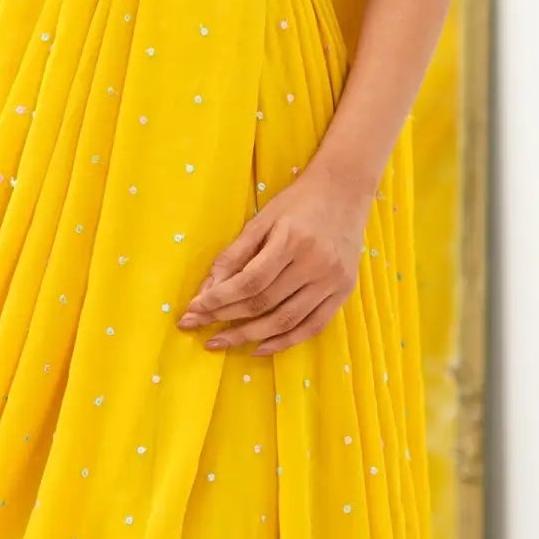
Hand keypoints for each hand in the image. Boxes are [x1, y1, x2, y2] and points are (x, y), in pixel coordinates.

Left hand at [177, 166, 371, 357]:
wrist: (345, 191)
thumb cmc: (298, 202)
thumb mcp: (262, 219)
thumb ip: (235, 254)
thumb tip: (207, 289)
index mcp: (292, 240)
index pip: (249, 281)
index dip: (218, 299)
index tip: (193, 310)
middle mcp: (315, 263)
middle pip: (264, 303)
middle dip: (226, 319)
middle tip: (197, 328)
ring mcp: (332, 281)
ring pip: (286, 320)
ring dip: (249, 336)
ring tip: (221, 342)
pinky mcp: (344, 292)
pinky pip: (313, 327)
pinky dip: (285, 342)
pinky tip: (259, 347)